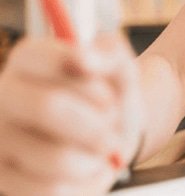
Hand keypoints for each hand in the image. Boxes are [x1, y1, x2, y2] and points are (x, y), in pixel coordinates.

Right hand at [0, 33, 142, 195]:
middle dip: (97, 122)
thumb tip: (85, 58)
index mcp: (28, 60)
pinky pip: (51, 190)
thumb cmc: (112, 96)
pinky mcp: (4, 178)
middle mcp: (4, 95)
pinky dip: (85, 182)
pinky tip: (87, 168)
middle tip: (112, 125)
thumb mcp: (121, 68)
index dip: (89, 81)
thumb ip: (109, 54)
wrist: (113, 135)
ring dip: (96, 155)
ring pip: (56, 157)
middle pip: (47, 107)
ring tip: (101, 147)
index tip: (109, 94)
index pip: (45, 60)